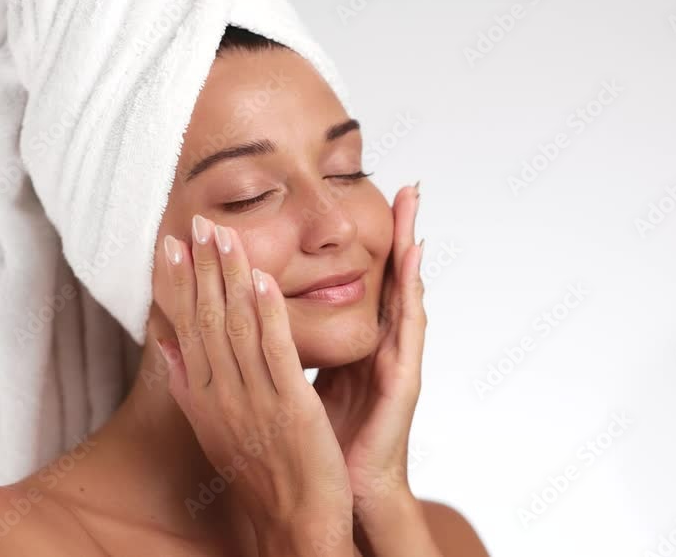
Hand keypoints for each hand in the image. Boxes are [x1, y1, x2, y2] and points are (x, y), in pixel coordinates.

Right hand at [156, 214, 352, 529]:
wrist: (293, 522)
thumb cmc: (258, 475)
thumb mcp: (213, 427)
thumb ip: (190, 384)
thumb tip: (168, 347)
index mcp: (204, 396)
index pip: (184, 328)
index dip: (177, 284)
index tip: (169, 245)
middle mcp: (221, 394)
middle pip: (205, 320)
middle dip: (199, 268)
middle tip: (194, 223)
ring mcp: (254, 399)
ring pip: (236, 328)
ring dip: (229, 277)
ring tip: (222, 235)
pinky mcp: (290, 406)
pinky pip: (275, 353)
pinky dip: (267, 314)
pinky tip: (262, 279)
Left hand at [313, 182, 425, 510]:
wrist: (341, 490)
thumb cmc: (321, 439)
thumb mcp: (301, 380)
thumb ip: (291, 347)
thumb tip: (261, 318)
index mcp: (357, 344)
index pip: (363, 283)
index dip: (365, 243)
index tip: (362, 199)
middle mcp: (382, 345)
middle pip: (391, 277)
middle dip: (399, 231)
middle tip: (408, 185)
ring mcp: (396, 358)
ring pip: (405, 291)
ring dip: (411, 245)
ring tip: (414, 203)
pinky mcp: (402, 378)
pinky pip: (408, 327)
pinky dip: (410, 290)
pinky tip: (412, 258)